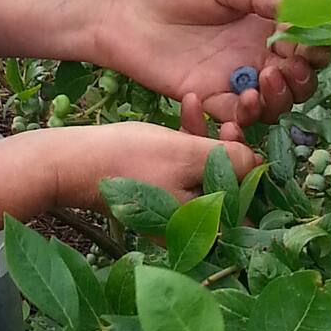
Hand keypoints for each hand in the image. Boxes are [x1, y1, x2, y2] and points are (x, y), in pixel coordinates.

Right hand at [50, 122, 258, 213]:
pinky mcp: (158, 193)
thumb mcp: (187, 154)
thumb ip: (231, 161)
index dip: (249, 163)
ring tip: (197, 103)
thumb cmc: (129, 159)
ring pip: (204, 169)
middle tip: (225, 116)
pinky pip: (183, 167)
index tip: (241, 132)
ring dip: (206, 136)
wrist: (72, 162)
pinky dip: (186, 141)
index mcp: (203, 227)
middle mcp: (191, 226)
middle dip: (226, 144)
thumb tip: (258, 164)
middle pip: (226, 182)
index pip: (244, 198)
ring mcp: (173, 210)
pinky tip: (186, 107)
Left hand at [89, 0, 326, 136]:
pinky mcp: (208, 100)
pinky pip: (238, 117)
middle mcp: (253, 54)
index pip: (304, 43)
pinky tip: (243, 99)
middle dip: (303, 77)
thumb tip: (299, 14)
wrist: (120, 11)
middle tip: (288, 65)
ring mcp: (232, 79)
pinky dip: (248, 114)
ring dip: (281, 97)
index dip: (315, 48)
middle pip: (297, 79)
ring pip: (274, 103)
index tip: (308, 45)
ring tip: (266, 79)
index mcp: (262, 22)